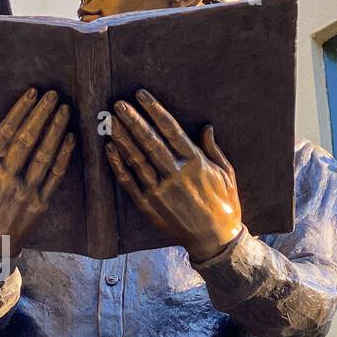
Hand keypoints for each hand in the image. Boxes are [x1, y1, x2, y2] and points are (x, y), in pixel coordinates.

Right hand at [0, 88, 74, 256]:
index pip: (7, 132)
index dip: (21, 110)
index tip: (32, 93)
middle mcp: (7, 177)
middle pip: (28, 138)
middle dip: (42, 114)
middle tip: (53, 95)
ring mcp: (26, 191)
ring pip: (44, 154)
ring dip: (56, 129)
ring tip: (65, 110)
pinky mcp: (40, 204)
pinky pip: (55, 176)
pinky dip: (64, 156)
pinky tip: (70, 138)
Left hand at [104, 89, 241, 261]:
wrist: (215, 240)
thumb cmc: (225, 205)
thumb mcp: (226, 174)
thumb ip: (214, 150)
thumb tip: (206, 128)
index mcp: (195, 163)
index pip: (170, 129)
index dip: (154, 110)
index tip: (141, 95)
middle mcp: (175, 174)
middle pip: (149, 141)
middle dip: (133, 120)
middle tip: (118, 104)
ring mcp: (159, 190)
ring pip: (136, 159)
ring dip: (122, 138)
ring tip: (110, 122)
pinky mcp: (148, 205)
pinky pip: (129, 182)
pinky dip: (118, 165)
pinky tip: (110, 150)